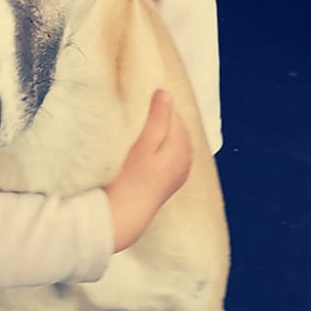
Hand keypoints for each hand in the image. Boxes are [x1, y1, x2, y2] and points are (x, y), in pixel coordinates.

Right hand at [103, 90, 191, 251]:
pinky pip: (169, 154)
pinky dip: (159, 146)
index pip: (173, 114)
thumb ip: (157, 119)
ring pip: (173, 141)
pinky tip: (144, 148)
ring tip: (137, 127)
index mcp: (182, 148)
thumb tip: (165, 94)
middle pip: (175, 128)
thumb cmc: (129, 179)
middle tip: (135, 111)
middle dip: (159, 118)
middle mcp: (186, 160)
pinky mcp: (170, 181)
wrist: (124, 217)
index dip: (156, 104)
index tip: (137, 99)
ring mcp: (179, 172)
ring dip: (159, 132)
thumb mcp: (143, 145)